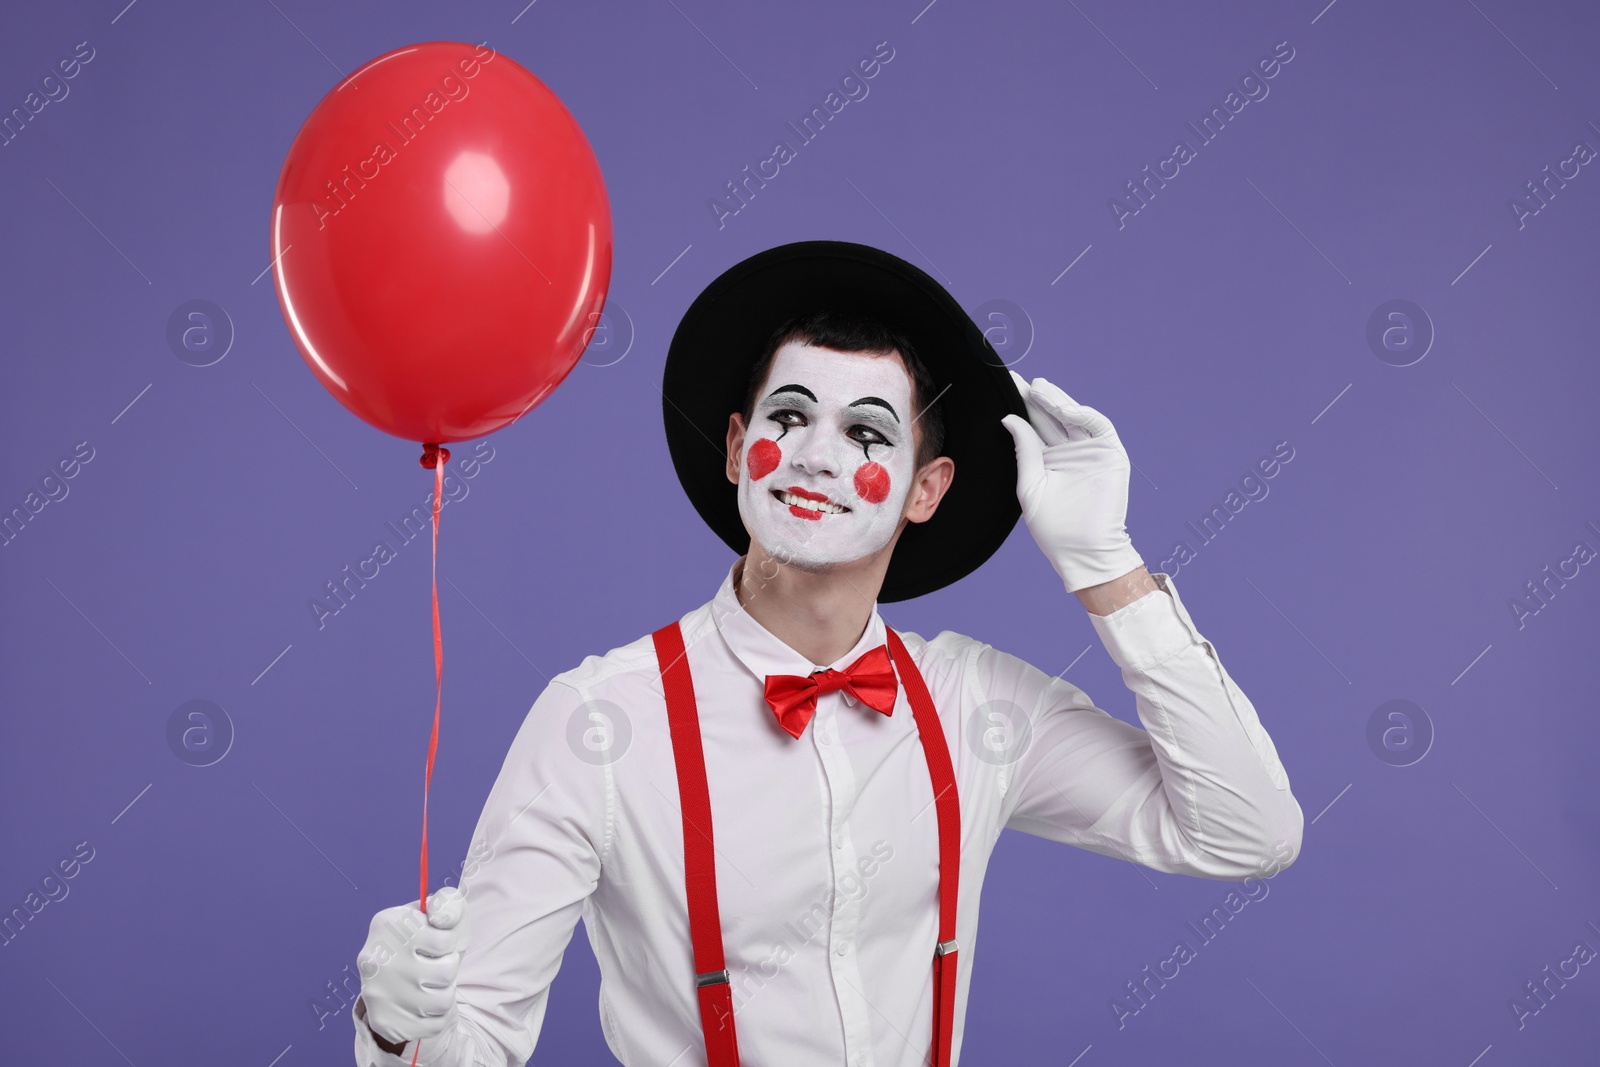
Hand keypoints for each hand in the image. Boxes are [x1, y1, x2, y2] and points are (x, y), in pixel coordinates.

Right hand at [358, 886, 469, 1046]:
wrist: (403, 972)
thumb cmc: (430, 936)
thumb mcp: (442, 910)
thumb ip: (448, 904)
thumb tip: (440, 918)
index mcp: (387, 924)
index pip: (444, 941)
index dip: (449, 942)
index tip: (436, 941)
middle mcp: (374, 960)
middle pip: (446, 972)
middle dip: (448, 967)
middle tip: (433, 964)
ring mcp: (376, 994)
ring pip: (443, 1002)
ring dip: (445, 992)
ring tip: (431, 983)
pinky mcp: (383, 1022)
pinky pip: (434, 1026)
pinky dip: (437, 1016)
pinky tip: (424, 1003)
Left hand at [1001, 372, 1143, 591]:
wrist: (1082, 551)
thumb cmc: (1054, 527)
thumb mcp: (1030, 486)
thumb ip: (1024, 451)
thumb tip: (1009, 419)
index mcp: (1047, 458)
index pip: (1032, 424)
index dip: (1020, 405)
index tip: (1002, 386)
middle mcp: (1068, 450)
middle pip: (1050, 416)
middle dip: (1035, 397)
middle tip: (1015, 378)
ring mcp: (1090, 450)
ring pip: (1072, 416)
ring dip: (1056, 400)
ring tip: (1037, 388)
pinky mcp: (1110, 454)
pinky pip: (1097, 426)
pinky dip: (1081, 414)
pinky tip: (1062, 408)